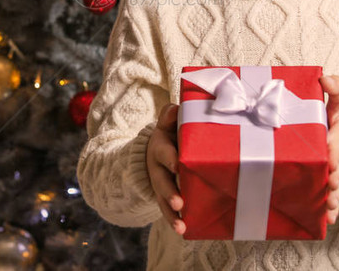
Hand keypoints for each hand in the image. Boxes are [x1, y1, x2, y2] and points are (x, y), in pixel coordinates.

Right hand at [147, 104, 185, 234]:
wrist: (154, 152)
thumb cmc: (170, 135)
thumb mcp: (167, 124)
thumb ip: (169, 116)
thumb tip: (175, 108)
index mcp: (159, 147)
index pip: (164, 152)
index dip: (170, 158)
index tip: (178, 165)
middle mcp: (157, 168)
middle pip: (161, 181)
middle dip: (170, 192)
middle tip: (179, 202)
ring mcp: (159, 185)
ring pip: (162, 200)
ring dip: (171, 213)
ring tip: (180, 225)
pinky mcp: (165, 198)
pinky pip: (167, 211)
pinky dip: (174, 220)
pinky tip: (183, 231)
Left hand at [320, 75, 338, 224]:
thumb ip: (336, 89)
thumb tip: (325, 78)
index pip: (336, 142)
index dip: (333, 150)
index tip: (329, 158)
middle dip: (334, 177)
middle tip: (330, 183)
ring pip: (338, 186)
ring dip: (334, 197)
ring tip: (328, 208)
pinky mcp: (337, 182)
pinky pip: (336, 196)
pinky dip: (333, 208)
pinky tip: (327, 220)